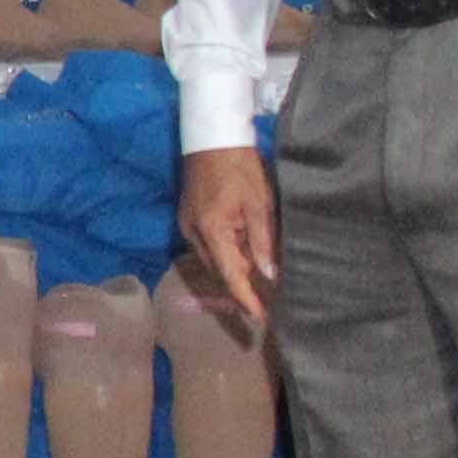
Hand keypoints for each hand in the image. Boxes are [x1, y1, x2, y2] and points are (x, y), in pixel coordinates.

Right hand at [176, 145, 281, 315]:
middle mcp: (194, 234)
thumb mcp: (260, 204)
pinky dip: (226, 255)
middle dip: (241, 287)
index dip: (245, 299)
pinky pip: (208, 247)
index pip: (231, 276)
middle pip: (219, 272)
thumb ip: (263, 242)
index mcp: (213, 230)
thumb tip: (269, 275)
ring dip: (234, 270)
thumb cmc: (240, 167)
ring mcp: (188, 227)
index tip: (260, 318)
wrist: (212, 139)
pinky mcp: (188, 220)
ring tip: (258, 280)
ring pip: (213, 261)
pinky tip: (243, 255)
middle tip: (266, 302)